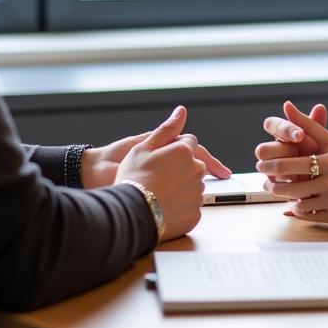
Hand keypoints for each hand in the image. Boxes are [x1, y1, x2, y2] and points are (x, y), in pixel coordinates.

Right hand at [115, 106, 207, 241]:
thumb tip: (181, 112)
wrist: (130, 212)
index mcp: (185, 152)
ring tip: (158, 193)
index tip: (165, 157)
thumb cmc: (134, 178)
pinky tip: (164, 206)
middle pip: (193, 164)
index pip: (190, 142)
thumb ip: (167, 129)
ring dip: (181, 186)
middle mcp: (196, 171)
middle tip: (158, 176)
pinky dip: (181, 205)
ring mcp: (196, 194)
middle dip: (180, 167)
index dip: (175, 148)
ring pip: (192, 185)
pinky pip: (191, 206)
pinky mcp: (194, 214)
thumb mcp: (144, 147)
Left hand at [255, 100, 327, 226]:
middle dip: (273, 185)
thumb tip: (286, 105)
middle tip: (265, 181)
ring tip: (278, 192)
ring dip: (285, 199)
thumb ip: (309, 125)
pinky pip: (308, 216)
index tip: (262, 164)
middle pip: (291, 186)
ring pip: (298, 203)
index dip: (271, 165)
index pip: (290, 163)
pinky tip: (294, 204)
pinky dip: (297, 211)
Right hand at [255, 102, 327, 180]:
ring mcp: (270, 167)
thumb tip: (320, 107)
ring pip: (264, 166)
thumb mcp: (321, 140)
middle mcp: (273, 149)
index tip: (301, 135)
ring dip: (279, 169)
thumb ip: (316, 126)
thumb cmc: (319, 154)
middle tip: (296, 155)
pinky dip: (281, 186)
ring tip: (297, 172)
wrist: (324, 178)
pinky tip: (295, 187)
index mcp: (282, 134)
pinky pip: (270, 184)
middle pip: (263, 148)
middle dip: (280, 152)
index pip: (271, 124)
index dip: (283, 129)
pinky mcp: (273, 184)